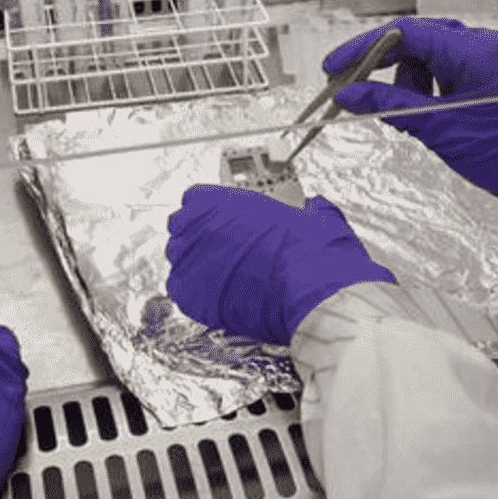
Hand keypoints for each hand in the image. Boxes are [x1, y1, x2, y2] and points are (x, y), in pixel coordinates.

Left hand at [165, 185, 395, 343]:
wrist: (313, 294)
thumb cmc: (314, 256)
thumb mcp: (318, 218)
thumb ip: (309, 209)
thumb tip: (315, 208)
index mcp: (226, 200)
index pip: (195, 200)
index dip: (208, 213)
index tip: (221, 223)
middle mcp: (201, 226)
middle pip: (182, 229)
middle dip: (198, 239)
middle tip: (222, 252)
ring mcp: (192, 260)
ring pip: (179, 260)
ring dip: (196, 266)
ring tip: (222, 278)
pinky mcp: (189, 295)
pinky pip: (180, 291)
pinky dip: (195, 296)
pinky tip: (217, 298)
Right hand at [323, 17, 497, 214]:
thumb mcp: (436, 126)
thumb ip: (388, 103)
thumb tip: (347, 94)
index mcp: (474, 51)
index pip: (406, 33)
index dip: (364, 48)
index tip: (336, 67)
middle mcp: (483, 43)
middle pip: (414, 38)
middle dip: (380, 64)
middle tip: (350, 85)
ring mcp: (487, 54)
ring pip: (426, 52)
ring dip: (404, 79)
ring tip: (403, 113)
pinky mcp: (487, 68)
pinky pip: (442, 64)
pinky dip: (423, 84)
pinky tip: (420, 110)